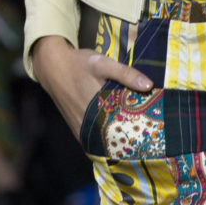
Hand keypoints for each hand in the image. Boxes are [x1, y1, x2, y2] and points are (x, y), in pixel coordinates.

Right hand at [32, 35, 152, 140]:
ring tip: (134, 136)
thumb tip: (148, 85)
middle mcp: (89, 122)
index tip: (152, 130)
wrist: (52, 67)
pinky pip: (93, 140)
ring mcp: (81, 128)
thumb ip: (125, 74)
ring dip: (117, 140)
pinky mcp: (76, 129)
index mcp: (99, 107)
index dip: (139, 130)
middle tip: (146, 133)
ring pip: (103, 141)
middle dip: (130, 137)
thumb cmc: (79, 64)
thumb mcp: (103, 63)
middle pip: (115, 136)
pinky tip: (116, 135)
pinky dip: (104, 140)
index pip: (124, 126)